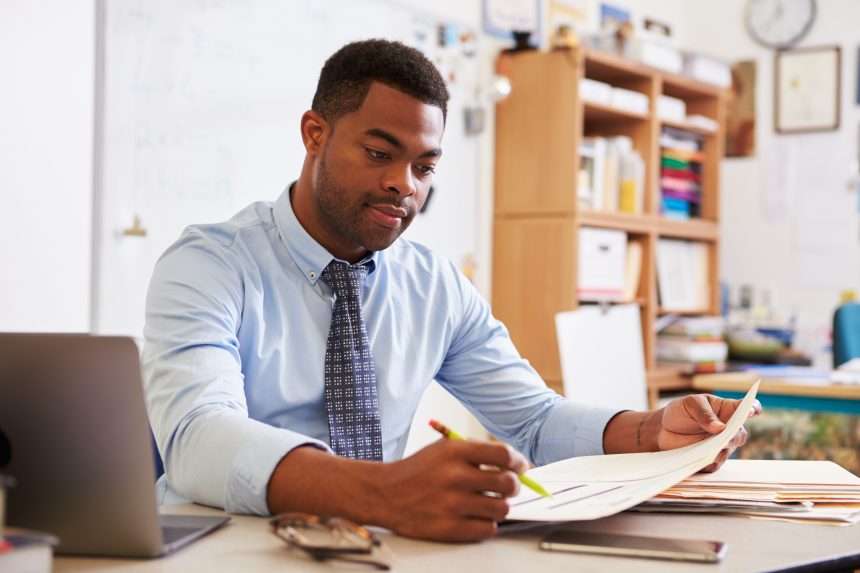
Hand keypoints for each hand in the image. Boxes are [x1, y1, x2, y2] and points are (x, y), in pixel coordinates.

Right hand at [379, 438, 528, 541]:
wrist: (385, 494)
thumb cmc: (418, 471)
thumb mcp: (444, 448)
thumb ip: (477, 453)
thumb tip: (514, 465)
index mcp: (455, 452)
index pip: (504, 455)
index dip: (519, 462)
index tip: (520, 467)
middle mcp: (455, 477)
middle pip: (508, 484)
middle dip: (512, 485)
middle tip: (506, 486)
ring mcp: (453, 505)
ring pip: (502, 509)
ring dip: (498, 506)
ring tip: (486, 502)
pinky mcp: (450, 528)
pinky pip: (488, 529)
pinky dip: (486, 523)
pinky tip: (475, 516)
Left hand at [658, 394, 761, 471]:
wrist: (663, 430)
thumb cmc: (681, 412)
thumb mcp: (690, 405)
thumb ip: (704, 414)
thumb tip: (720, 427)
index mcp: (727, 409)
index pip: (747, 407)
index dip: (753, 409)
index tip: (752, 411)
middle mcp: (729, 429)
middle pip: (740, 434)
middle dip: (734, 435)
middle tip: (725, 436)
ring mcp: (721, 446)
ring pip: (728, 451)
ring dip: (719, 450)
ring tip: (707, 448)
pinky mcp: (711, 460)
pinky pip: (714, 464)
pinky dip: (707, 462)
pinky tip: (698, 459)